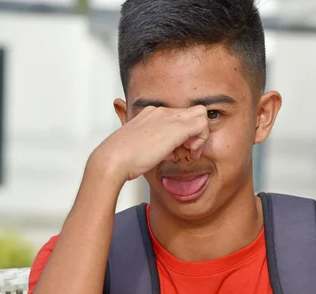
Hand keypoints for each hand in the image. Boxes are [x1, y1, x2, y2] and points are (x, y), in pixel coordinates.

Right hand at [87, 105, 209, 183]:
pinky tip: (190, 153)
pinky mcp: (176, 127)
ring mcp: (168, 117)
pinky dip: (201, 140)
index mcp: (149, 115)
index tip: (178, 152)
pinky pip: (202, 125)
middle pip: (191, 113)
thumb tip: (165, 152)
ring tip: (190, 154)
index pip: (177, 117)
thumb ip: (152, 147)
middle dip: (195, 133)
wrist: (113, 160)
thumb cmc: (122, 160)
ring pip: (200, 115)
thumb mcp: (139, 149)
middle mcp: (159, 112)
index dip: (182, 134)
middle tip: (189, 152)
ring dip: (200, 136)